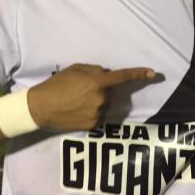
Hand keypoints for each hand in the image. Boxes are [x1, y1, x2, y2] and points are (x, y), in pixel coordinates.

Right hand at [27, 64, 155, 130]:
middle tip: (81, 89)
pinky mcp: (93, 125)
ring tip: (76, 100)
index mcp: (97, 82)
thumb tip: (106, 75)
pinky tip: (77, 110)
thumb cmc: (57, 84)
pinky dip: (91, 111)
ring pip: (104, 103)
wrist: (41, 107)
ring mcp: (98, 113)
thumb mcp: (76, 69)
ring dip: (96, 100)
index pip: (123, 77)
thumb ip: (95, 70)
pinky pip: (99, 114)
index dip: (139, 74)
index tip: (153, 73)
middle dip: (100, 88)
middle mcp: (101, 99)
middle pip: (109, 91)